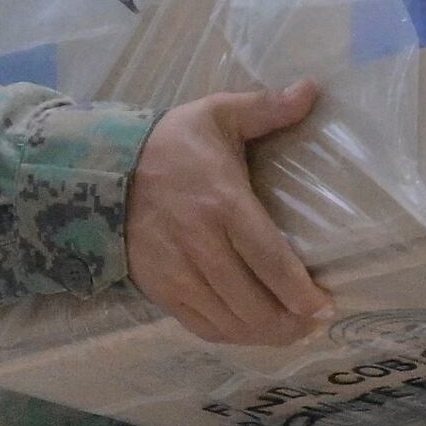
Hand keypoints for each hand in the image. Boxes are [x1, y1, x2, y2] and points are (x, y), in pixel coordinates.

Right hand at [127, 81, 332, 346]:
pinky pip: (200, 325)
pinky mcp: (159, 288)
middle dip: (290, 322)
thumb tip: (311, 89)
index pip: (268, 259)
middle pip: (252, 302)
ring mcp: (176, 272)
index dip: (299, 291)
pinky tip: (252, 332)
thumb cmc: (170, 142)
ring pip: (228, 321)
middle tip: (315, 322)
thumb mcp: (217, 114)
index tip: (325, 306)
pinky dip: (231, 336)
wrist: (99, 168)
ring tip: (292, 331)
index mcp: (222, 203)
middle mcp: (200, 244)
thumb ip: (266, 108)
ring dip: (264, 334)